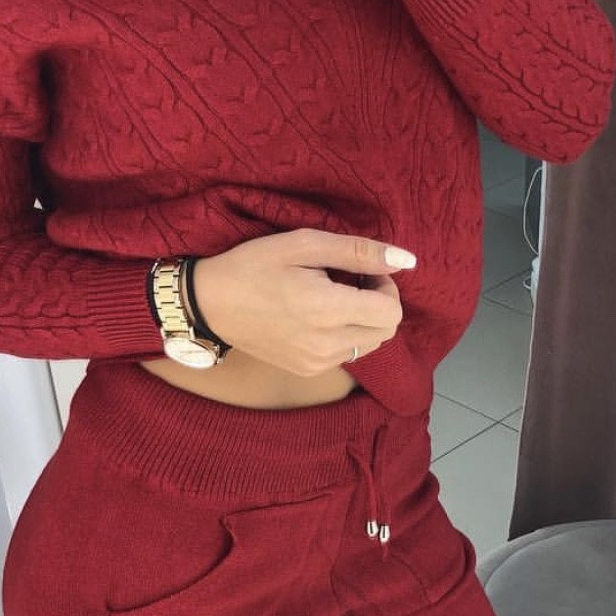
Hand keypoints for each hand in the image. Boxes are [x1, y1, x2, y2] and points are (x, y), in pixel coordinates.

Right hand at [190, 228, 416, 375]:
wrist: (209, 304)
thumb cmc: (254, 265)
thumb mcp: (304, 244)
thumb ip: (359, 252)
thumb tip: (406, 260)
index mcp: (327, 310)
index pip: (392, 311)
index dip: (386, 286)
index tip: (363, 271)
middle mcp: (327, 344)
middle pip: (387, 330)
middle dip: (379, 303)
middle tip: (351, 281)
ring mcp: (317, 362)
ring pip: (370, 344)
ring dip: (364, 319)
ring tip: (333, 298)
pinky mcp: (308, 370)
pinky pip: (348, 354)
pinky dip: (345, 334)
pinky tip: (318, 316)